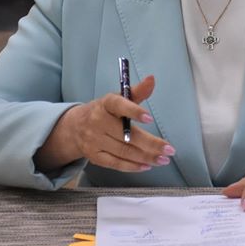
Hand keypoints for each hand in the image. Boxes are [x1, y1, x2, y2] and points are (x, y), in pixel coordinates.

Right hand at [35, 75, 174, 171]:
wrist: (74, 127)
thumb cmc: (103, 111)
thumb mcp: (118, 98)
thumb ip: (137, 92)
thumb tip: (152, 79)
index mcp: (105, 104)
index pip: (119, 105)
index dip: (134, 111)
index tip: (150, 118)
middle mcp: (98, 121)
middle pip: (127, 135)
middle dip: (151, 144)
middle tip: (169, 149)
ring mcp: (95, 140)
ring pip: (124, 151)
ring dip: (146, 157)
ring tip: (163, 159)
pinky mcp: (94, 156)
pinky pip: (116, 163)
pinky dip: (133, 166)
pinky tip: (147, 165)